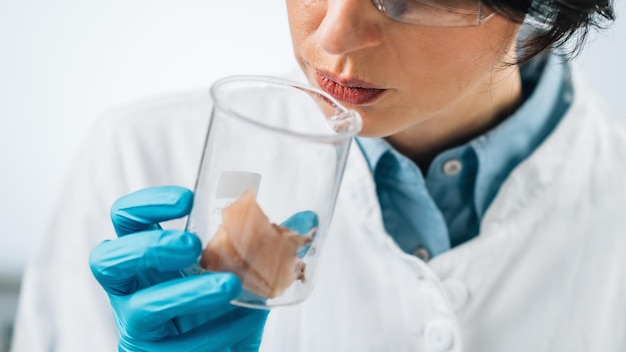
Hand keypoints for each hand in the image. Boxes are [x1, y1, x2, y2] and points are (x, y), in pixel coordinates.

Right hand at [89, 186, 266, 351]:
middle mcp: (134, 290)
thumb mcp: (244, 271)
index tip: (187, 198)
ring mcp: (139, 327)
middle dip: (150, 246)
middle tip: (192, 243)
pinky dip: (218, 331)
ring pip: (140, 308)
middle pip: (108, 259)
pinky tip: (246, 318)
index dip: (146, 205)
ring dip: (186, 292)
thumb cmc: (224, 310)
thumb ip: (267, 244)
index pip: (125, 222)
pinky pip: (179, 347)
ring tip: (229, 284)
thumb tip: (308, 216)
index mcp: (149, 259)